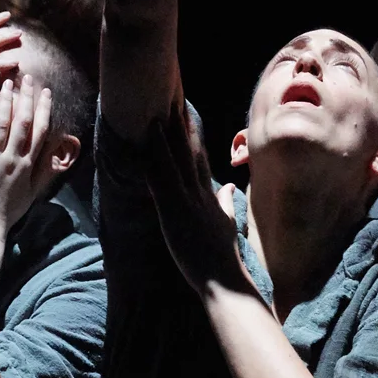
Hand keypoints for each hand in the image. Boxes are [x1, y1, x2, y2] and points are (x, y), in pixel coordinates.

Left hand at [0, 74, 55, 234]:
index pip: (39, 131)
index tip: (46, 92)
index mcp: (27, 166)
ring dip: (6, 101)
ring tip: (7, 83)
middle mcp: (13, 160)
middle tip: (28, 78)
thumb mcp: (31, 193)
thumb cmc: (8, 212)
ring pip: (2, 125)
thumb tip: (58, 158)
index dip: (44, 109)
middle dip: (26, 98)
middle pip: (23, 122)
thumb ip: (43, 173)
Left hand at [142, 103, 247, 293]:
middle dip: (180, 126)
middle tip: (172, 98)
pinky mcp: (176, 213)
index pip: (198, 158)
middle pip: (188, 152)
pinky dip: (155, 162)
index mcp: (208, 195)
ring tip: (157, 112)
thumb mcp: (226, 223)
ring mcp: (188, 201)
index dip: (191, 135)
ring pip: (175, 163)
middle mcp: (199, 192)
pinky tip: (148, 149)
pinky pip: (162, 182)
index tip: (185, 113)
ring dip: (166, 138)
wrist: (224, 280)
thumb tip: (230, 185)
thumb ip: (226, 202)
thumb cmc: (222, 256)